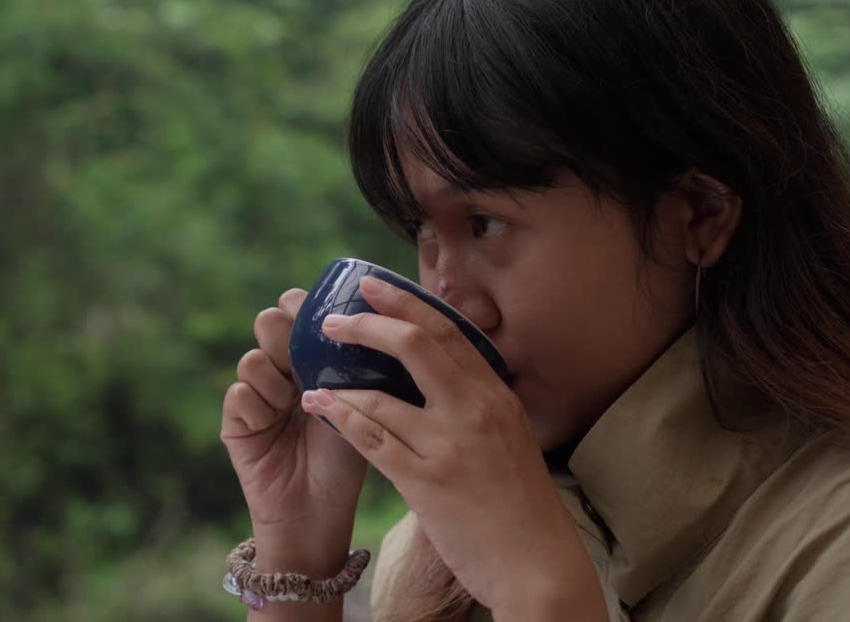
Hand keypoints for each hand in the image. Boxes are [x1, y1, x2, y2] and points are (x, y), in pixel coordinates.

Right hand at [220, 289, 367, 547]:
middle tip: (301, 362)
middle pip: (268, 321)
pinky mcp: (235, 422)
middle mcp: (279, 369)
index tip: (324, 323)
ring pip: (252, 359)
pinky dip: (259, 407)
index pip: (296, 309)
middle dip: (285, 336)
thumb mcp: (356, 401)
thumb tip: (359, 319)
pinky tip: (273, 425)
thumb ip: (350, 362)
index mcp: (310, 356)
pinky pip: (239, 394)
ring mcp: (255, 394)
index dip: (303, 306)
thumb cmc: (348, 455)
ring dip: (276, 379)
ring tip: (294, 406)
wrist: (320, 510)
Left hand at [300, 275, 606, 616]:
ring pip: (384, 394)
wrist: (538, 563)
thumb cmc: (521, 504)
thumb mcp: (511, 437)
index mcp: (496, 395)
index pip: (449, 332)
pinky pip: (372, 440)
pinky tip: (321, 408)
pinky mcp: (428, 482)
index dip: (407, 303)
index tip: (374, 285)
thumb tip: (442, 374)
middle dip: (370, 323)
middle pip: (417, 345)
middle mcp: (476, 410)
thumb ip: (477, 404)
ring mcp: (451, 445)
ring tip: (311, 372)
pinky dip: (341, 418)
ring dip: (341, 379)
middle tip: (332, 318)